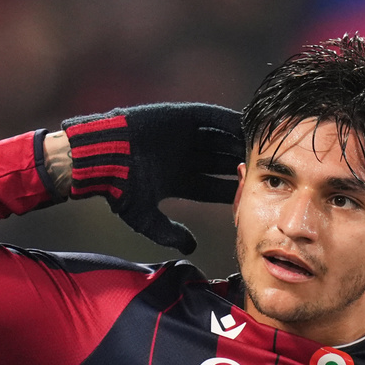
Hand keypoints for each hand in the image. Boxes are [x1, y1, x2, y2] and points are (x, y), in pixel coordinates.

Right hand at [61, 103, 242, 253]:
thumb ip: (169, 232)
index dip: (230, 190)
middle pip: (219, 162)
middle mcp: (182, 158)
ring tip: (260, 145)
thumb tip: (192, 248)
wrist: (99, 158)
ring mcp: (181, 137)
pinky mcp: (178, 116)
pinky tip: (245, 124)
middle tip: (264, 170)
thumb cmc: (118, 189)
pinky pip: (210, 117)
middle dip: (239, 166)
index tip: (251, 195)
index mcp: (176, 181)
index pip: (211, 187)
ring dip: (237, 141)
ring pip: (218, 139)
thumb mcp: (145, 218)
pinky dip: (227, 119)